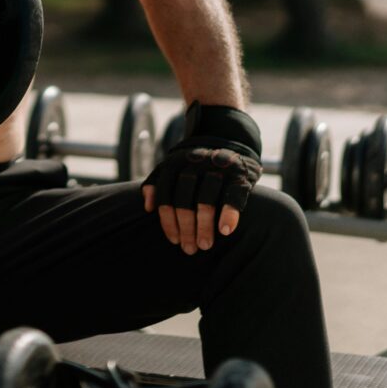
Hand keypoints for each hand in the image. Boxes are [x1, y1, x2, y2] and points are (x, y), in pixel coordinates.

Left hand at [140, 103, 262, 254]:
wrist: (229, 137)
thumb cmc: (195, 164)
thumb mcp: (172, 167)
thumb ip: (156, 183)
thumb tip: (147, 207)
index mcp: (175, 164)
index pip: (166, 197)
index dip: (169, 221)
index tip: (174, 241)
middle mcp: (194, 163)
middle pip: (185, 200)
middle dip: (186, 228)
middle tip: (190, 249)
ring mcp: (217, 166)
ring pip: (206, 199)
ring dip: (204, 226)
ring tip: (205, 245)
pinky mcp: (239, 172)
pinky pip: (233, 195)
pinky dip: (229, 213)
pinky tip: (225, 231)